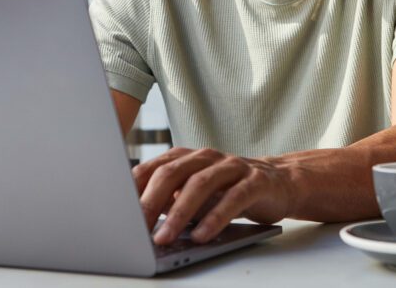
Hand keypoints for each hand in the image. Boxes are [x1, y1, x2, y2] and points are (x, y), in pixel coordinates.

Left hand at [132, 147, 292, 244]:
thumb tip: (136, 221)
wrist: (279, 183)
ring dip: (179, 213)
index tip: (117, 215)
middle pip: (172, 173)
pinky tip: (202, 235)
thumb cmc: (229, 190)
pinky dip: (215, 217)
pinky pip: (233, 198)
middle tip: (135, 229)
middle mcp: (206, 157)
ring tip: (165, 238)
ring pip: (200, 184)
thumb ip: (170, 199)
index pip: (152, 168)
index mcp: (187, 157)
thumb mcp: (195, 193)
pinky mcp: (255, 181)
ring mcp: (232, 166)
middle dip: (150, 202)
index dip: (133, 191)